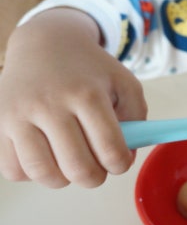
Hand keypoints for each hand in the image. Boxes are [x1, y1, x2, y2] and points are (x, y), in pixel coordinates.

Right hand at [0, 9, 146, 187]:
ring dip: (63, 180)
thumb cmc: (90, 70)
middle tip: (96, 169)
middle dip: (95, 178)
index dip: (120, 164)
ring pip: (42, 173)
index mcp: (87, 95)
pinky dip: (32, 174)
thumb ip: (137, 118)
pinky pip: (13, 170)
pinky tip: (45, 157)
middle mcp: (50, 104)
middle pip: (77, 168)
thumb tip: (124, 158)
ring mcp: (19, 114)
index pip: (110, 149)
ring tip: (70, 166)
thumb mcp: (125, 82)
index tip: (119, 161)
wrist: (44, 44)